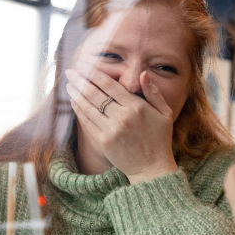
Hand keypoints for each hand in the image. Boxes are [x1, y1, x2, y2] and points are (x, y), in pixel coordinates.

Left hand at [65, 64, 177, 182]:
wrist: (152, 169)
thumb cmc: (160, 139)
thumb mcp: (165, 113)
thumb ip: (153, 92)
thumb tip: (142, 74)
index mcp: (136, 107)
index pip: (109, 84)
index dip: (93, 72)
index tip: (83, 64)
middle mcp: (122, 117)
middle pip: (95, 93)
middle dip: (80, 80)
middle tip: (71, 71)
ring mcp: (111, 130)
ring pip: (88, 106)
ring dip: (76, 93)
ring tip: (69, 83)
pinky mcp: (103, 142)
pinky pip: (87, 121)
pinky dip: (79, 110)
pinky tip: (74, 101)